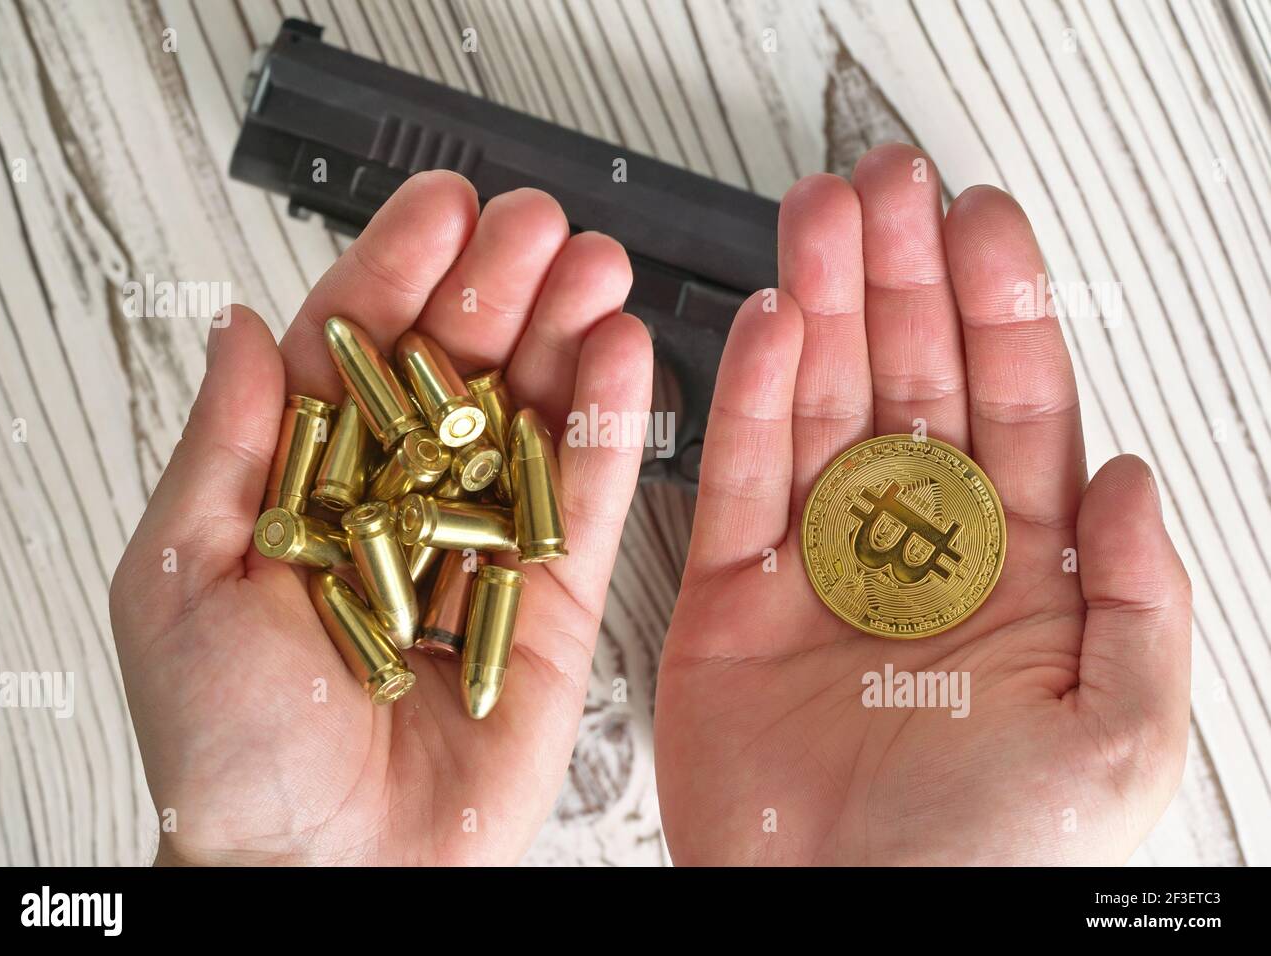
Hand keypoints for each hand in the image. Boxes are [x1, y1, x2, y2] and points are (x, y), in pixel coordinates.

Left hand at [110, 172, 651, 864]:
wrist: (328, 873)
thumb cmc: (232, 752)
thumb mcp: (183, 581)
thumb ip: (226, 447)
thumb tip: (241, 329)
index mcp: (306, 492)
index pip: (356, 357)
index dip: (398, 274)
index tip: (440, 208)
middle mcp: (399, 510)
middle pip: (454, 374)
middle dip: (497, 289)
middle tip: (537, 227)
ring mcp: (480, 551)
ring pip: (529, 422)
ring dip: (564, 337)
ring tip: (596, 269)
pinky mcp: (549, 605)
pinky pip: (584, 503)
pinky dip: (608, 430)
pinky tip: (621, 358)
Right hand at [654, 145, 1191, 864]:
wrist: (849, 939)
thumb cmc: (990, 866)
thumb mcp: (1121, 735)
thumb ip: (1140, 595)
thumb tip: (1131, 469)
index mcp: (1016, 580)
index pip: (1013, 411)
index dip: (999, 309)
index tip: (979, 223)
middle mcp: (912, 560)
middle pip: (908, 387)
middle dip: (899, 280)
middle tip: (884, 188)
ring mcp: (817, 575)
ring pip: (817, 411)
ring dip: (819, 308)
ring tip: (819, 220)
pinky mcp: (727, 605)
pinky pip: (735, 481)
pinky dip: (746, 398)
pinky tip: (766, 322)